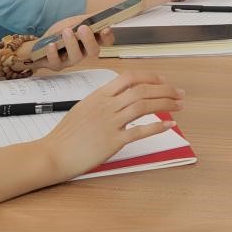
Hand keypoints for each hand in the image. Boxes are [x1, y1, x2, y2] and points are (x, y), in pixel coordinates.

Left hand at [19, 13, 107, 70]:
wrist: (41, 43)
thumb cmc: (60, 33)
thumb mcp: (75, 22)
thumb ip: (89, 19)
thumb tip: (103, 13)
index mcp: (91, 41)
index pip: (106, 42)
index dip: (108, 37)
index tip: (105, 29)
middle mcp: (83, 52)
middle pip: (94, 51)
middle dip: (90, 40)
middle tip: (83, 28)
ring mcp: (70, 60)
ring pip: (76, 57)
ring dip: (72, 44)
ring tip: (66, 31)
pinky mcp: (56, 65)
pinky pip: (56, 62)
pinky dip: (53, 53)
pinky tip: (51, 44)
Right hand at [40, 72, 182, 181]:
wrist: (52, 154)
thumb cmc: (65, 134)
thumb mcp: (83, 108)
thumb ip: (102, 100)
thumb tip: (120, 96)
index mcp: (99, 95)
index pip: (129, 77)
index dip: (150, 77)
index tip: (163, 82)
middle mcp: (106, 106)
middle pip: (141, 90)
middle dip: (165, 90)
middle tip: (179, 94)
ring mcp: (109, 123)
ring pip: (143, 105)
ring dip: (165, 104)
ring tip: (179, 105)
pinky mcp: (112, 141)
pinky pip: (139, 131)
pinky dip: (157, 126)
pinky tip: (169, 124)